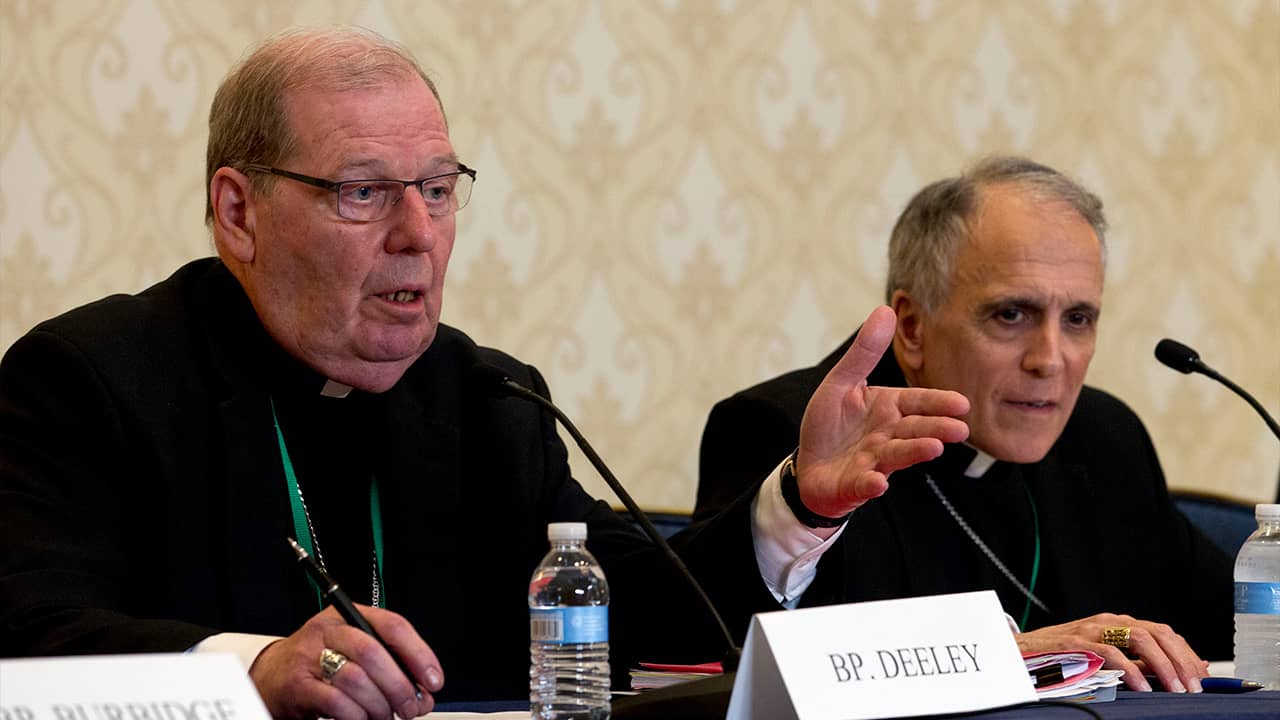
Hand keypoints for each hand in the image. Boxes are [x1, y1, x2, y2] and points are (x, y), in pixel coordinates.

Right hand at [249, 605, 444, 718]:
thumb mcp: (353, 652)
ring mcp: (309, 657)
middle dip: (400, 686)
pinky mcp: (297, 686)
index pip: (392, 625)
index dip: (419, 654)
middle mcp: (328, 631)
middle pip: (374, 653)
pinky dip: (357, 716)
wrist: (271, 678)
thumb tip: (424, 694)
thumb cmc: (318, 663)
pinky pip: (336, 703)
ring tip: (384, 717)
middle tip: (410, 707)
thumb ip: (388, 665)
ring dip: (379, 706)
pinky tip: (361, 719)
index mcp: (348, 616)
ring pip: (357, 679)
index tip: (433, 680)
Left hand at [795, 306, 969, 518]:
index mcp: (886, 408)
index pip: (916, 402)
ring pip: (896, 456)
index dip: (937, 403)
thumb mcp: (841, 383)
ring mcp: (873, 461)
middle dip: (935, 428)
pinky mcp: (855, 485)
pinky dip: (871, 484)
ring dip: (914, 452)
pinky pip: (864, 485)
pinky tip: (879, 483)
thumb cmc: (830, 425)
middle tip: (959, 430)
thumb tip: (885, 310)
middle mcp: (886, 435)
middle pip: (914, 430)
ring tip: (933, 448)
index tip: (961, 403)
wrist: (810, 468)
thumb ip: (863, 353)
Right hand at [1016, 613, 1208, 692]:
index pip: (1163, 632)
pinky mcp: (1077, 643)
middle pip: (1157, 632)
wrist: (1020, 651)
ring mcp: (1092, 629)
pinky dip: (1130, 670)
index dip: (1186, 653)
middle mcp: (1108, 621)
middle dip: (1182, 659)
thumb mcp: (1104, 655)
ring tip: (1175, 687)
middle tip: (1195, 685)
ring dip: (1163, 665)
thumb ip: (1136, 661)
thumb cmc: (1062, 656)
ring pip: (1139, 638)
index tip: (1202, 676)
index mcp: (1117, 623)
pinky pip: (1111, 653)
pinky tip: (1141, 686)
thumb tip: (1176, 670)